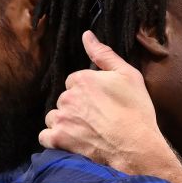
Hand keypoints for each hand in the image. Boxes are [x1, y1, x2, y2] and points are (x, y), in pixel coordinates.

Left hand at [39, 32, 167, 171]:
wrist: (136, 147)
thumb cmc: (135, 111)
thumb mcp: (129, 76)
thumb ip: (104, 54)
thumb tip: (86, 35)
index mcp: (82, 79)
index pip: (75, 82)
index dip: (88, 92)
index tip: (101, 103)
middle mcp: (67, 97)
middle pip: (64, 99)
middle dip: (76, 107)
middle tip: (97, 119)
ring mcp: (61, 118)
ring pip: (54, 117)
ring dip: (65, 123)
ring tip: (86, 131)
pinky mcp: (58, 139)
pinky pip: (45, 136)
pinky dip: (55, 139)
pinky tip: (71, 141)